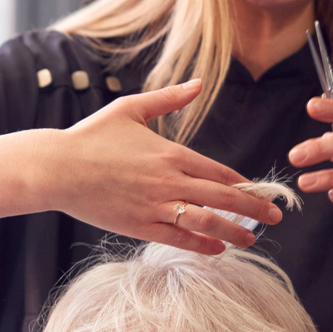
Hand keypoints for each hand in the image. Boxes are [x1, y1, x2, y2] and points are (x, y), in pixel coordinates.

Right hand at [45, 80, 283, 254]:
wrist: (57, 168)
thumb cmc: (90, 137)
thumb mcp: (131, 109)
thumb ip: (169, 99)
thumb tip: (198, 83)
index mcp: (171, 152)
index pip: (220, 171)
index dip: (245, 184)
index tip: (261, 191)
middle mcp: (169, 180)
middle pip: (224, 197)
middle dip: (254, 208)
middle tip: (275, 217)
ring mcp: (155, 205)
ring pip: (206, 221)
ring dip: (234, 231)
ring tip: (252, 239)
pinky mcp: (139, 225)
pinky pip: (178, 238)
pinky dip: (202, 245)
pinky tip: (217, 248)